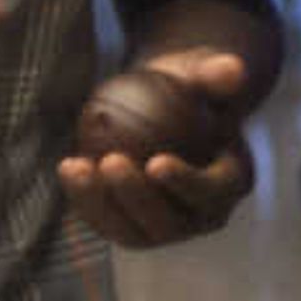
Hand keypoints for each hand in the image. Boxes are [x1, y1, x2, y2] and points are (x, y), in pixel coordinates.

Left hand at [57, 47, 256, 247]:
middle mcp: (203, 216)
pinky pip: (107, 221)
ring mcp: (168, 228)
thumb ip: (217, 73)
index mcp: (232, 184)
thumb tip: (230, 69)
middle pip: (171, 222)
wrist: (166, 105)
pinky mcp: (133, 226)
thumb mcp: (203, 72)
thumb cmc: (188, 85)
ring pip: (134, 232)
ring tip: (77, 167)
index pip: (211, 192)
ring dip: (101, 203)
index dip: (186, 184)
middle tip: (111, 161)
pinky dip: (85, 198)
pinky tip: (67, 166)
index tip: (155, 162)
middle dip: (138, 198)